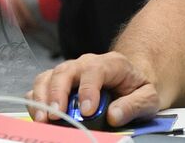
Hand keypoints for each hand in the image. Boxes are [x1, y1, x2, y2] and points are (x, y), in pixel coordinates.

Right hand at [29, 52, 160, 126]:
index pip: (96, 70)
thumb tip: (114, 115)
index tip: (87, 111)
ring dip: (43, 98)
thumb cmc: (137, 89)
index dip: (88, 89)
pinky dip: (36, 101)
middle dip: (58, 93)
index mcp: (112, 64)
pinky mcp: (57, 83)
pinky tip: (39, 116)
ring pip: (49, 76)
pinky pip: (40, 87)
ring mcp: (70, 72)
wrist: (130, 81)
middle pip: (66, 70)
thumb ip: (134, 105)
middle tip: (57, 115)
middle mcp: (87, 64)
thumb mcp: (148, 97)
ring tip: (44, 119)